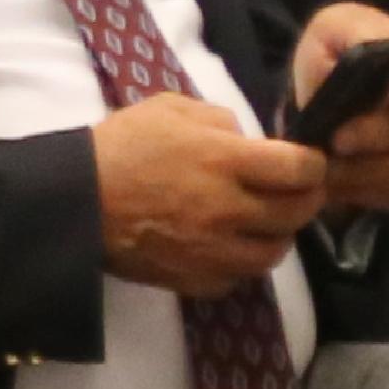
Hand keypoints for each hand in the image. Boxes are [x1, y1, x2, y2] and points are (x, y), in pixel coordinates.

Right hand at [88, 93, 327, 297]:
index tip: (307, 162)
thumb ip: (219, 120)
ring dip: (277, 235)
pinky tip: (226, 246)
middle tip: (297, 192)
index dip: (313, 164)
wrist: (74, 201)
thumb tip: (248, 142)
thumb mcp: (170, 109)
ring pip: (273, 253)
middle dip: (305, 199)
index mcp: (225, 161)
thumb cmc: (120, 146)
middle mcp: (229, 210)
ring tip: (265, 223)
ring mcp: (214, 251)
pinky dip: (239, 263)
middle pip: (296, 213)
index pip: (300, 169)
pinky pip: (237, 278)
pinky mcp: (195, 280)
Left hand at [286, 6, 388, 219]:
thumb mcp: (329, 31)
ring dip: (366, 172)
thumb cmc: (333, 50)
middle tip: (334, 142)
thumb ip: (342, 39)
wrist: (327, 87)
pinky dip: (366, 191)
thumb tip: (348, 68)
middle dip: (374, 135)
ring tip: (324, 171)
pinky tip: (336, 185)